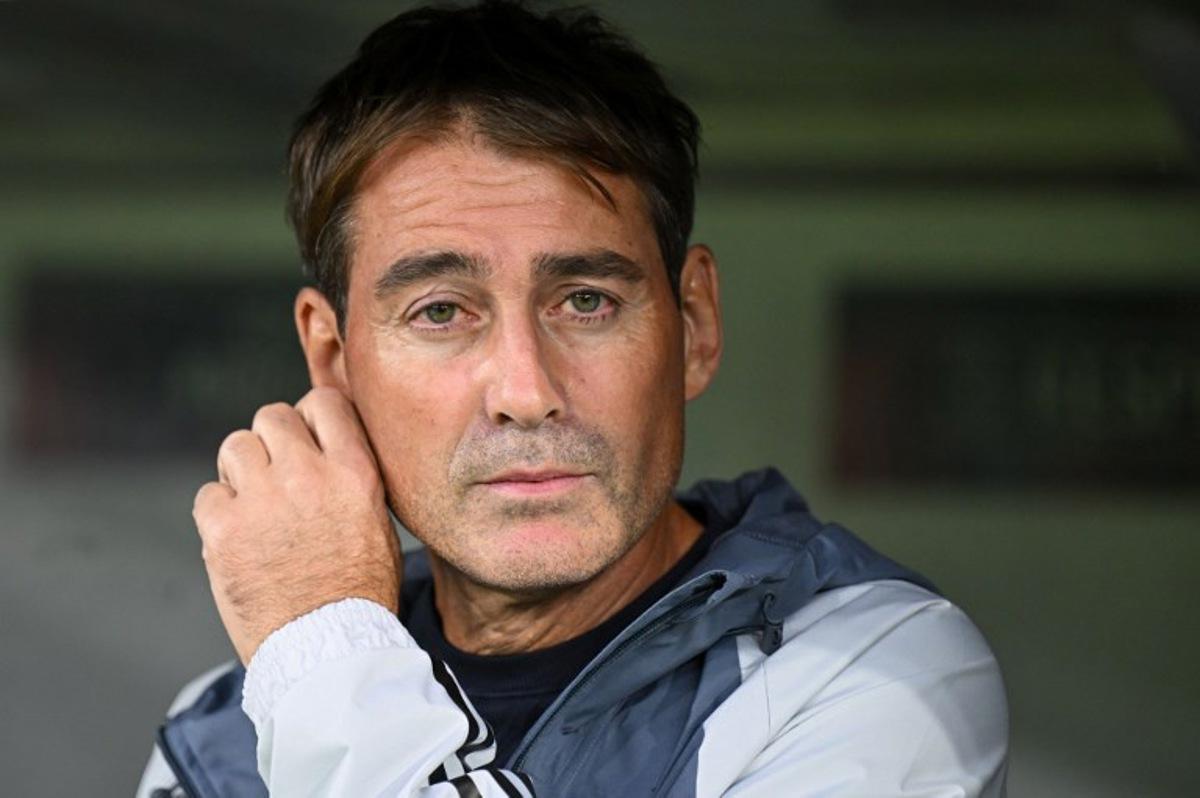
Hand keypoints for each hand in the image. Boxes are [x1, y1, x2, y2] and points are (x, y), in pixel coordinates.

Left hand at [194, 387, 401, 664]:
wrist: (327, 651)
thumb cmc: (359, 595)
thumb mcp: (379, 524)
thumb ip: (353, 478)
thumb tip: (328, 449)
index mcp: (354, 473)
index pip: (322, 403)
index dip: (309, 418)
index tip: (307, 439)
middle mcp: (308, 476)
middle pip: (271, 417)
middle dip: (271, 441)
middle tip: (276, 476)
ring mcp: (263, 501)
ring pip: (235, 446)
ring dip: (242, 471)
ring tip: (255, 506)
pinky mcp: (224, 531)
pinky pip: (208, 495)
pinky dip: (218, 514)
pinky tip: (238, 539)